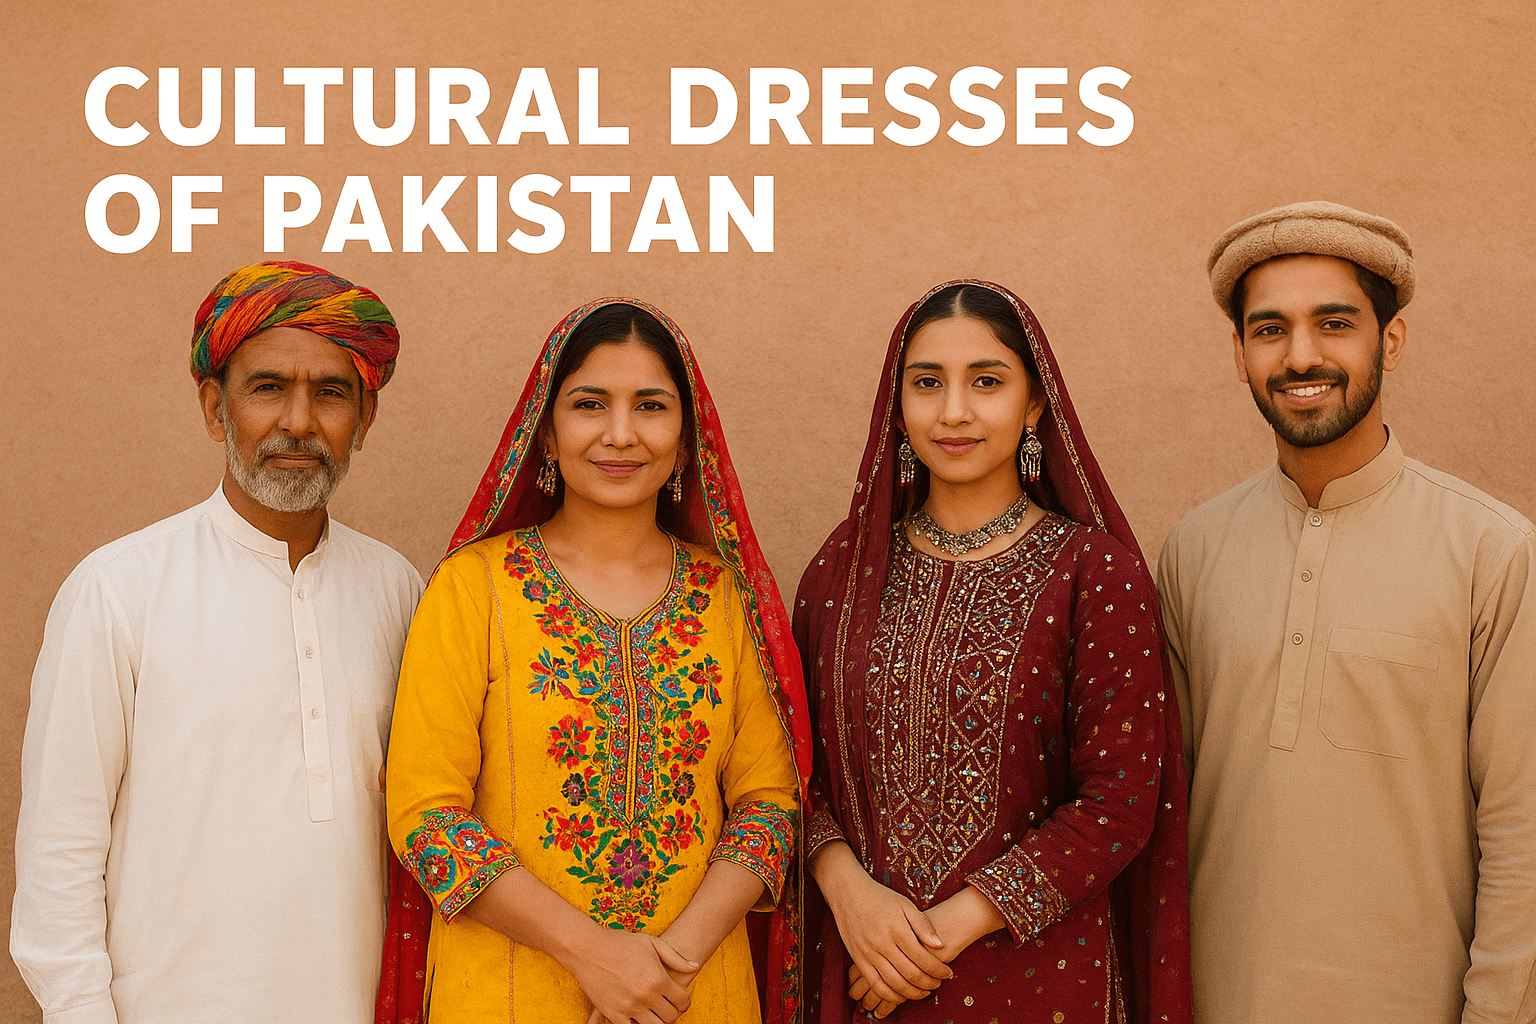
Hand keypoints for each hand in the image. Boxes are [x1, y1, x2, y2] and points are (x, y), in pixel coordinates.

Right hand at [568, 929, 697, 1023]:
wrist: (588, 948)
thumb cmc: (621, 943)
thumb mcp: (652, 944)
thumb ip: (676, 958)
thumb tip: (695, 967)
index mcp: (658, 978)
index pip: (682, 1001)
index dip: (685, 1002)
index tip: (681, 1000)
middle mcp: (646, 995)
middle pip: (671, 1017)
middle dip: (673, 1012)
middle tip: (668, 1006)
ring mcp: (629, 1007)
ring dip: (658, 1021)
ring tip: (655, 1012)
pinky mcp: (613, 1013)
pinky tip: (638, 1015)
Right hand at [847, 885, 1005, 1017]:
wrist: (848, 893)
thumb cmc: (880, 898)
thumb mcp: (905, 905)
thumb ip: (923, 925)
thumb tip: (940, 945)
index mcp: (897, 929)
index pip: (923, 958)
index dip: (938, 970)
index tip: (947, 973)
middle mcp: (882, 943)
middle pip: (911, 974)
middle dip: (929, 984)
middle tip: (938, 984)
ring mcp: (868, 953)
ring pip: (894, 984)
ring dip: (912, 993)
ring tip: (924, 992)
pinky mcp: (858, 960)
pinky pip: (875, 984)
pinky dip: (890, 995)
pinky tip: (901, 995)